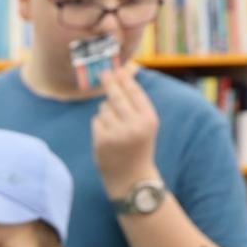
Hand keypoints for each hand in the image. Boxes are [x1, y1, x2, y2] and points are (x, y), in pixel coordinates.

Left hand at [92, 61, 160, 197]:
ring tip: (116, 127)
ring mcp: (117, 132)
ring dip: (106, 113)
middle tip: (103, 72)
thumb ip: (136, 105)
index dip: (126, 79)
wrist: (132, 177)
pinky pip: (96, 121)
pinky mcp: (102, 140)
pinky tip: (108, 136)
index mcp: (149, 119)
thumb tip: (125, 76)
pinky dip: (100, 124)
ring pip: (104, 108)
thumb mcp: (145, 125)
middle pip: (117, 96)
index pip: (135, 93)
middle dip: (110, 82)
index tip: (118, 69)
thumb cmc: (138, 147)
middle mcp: (134, 124)